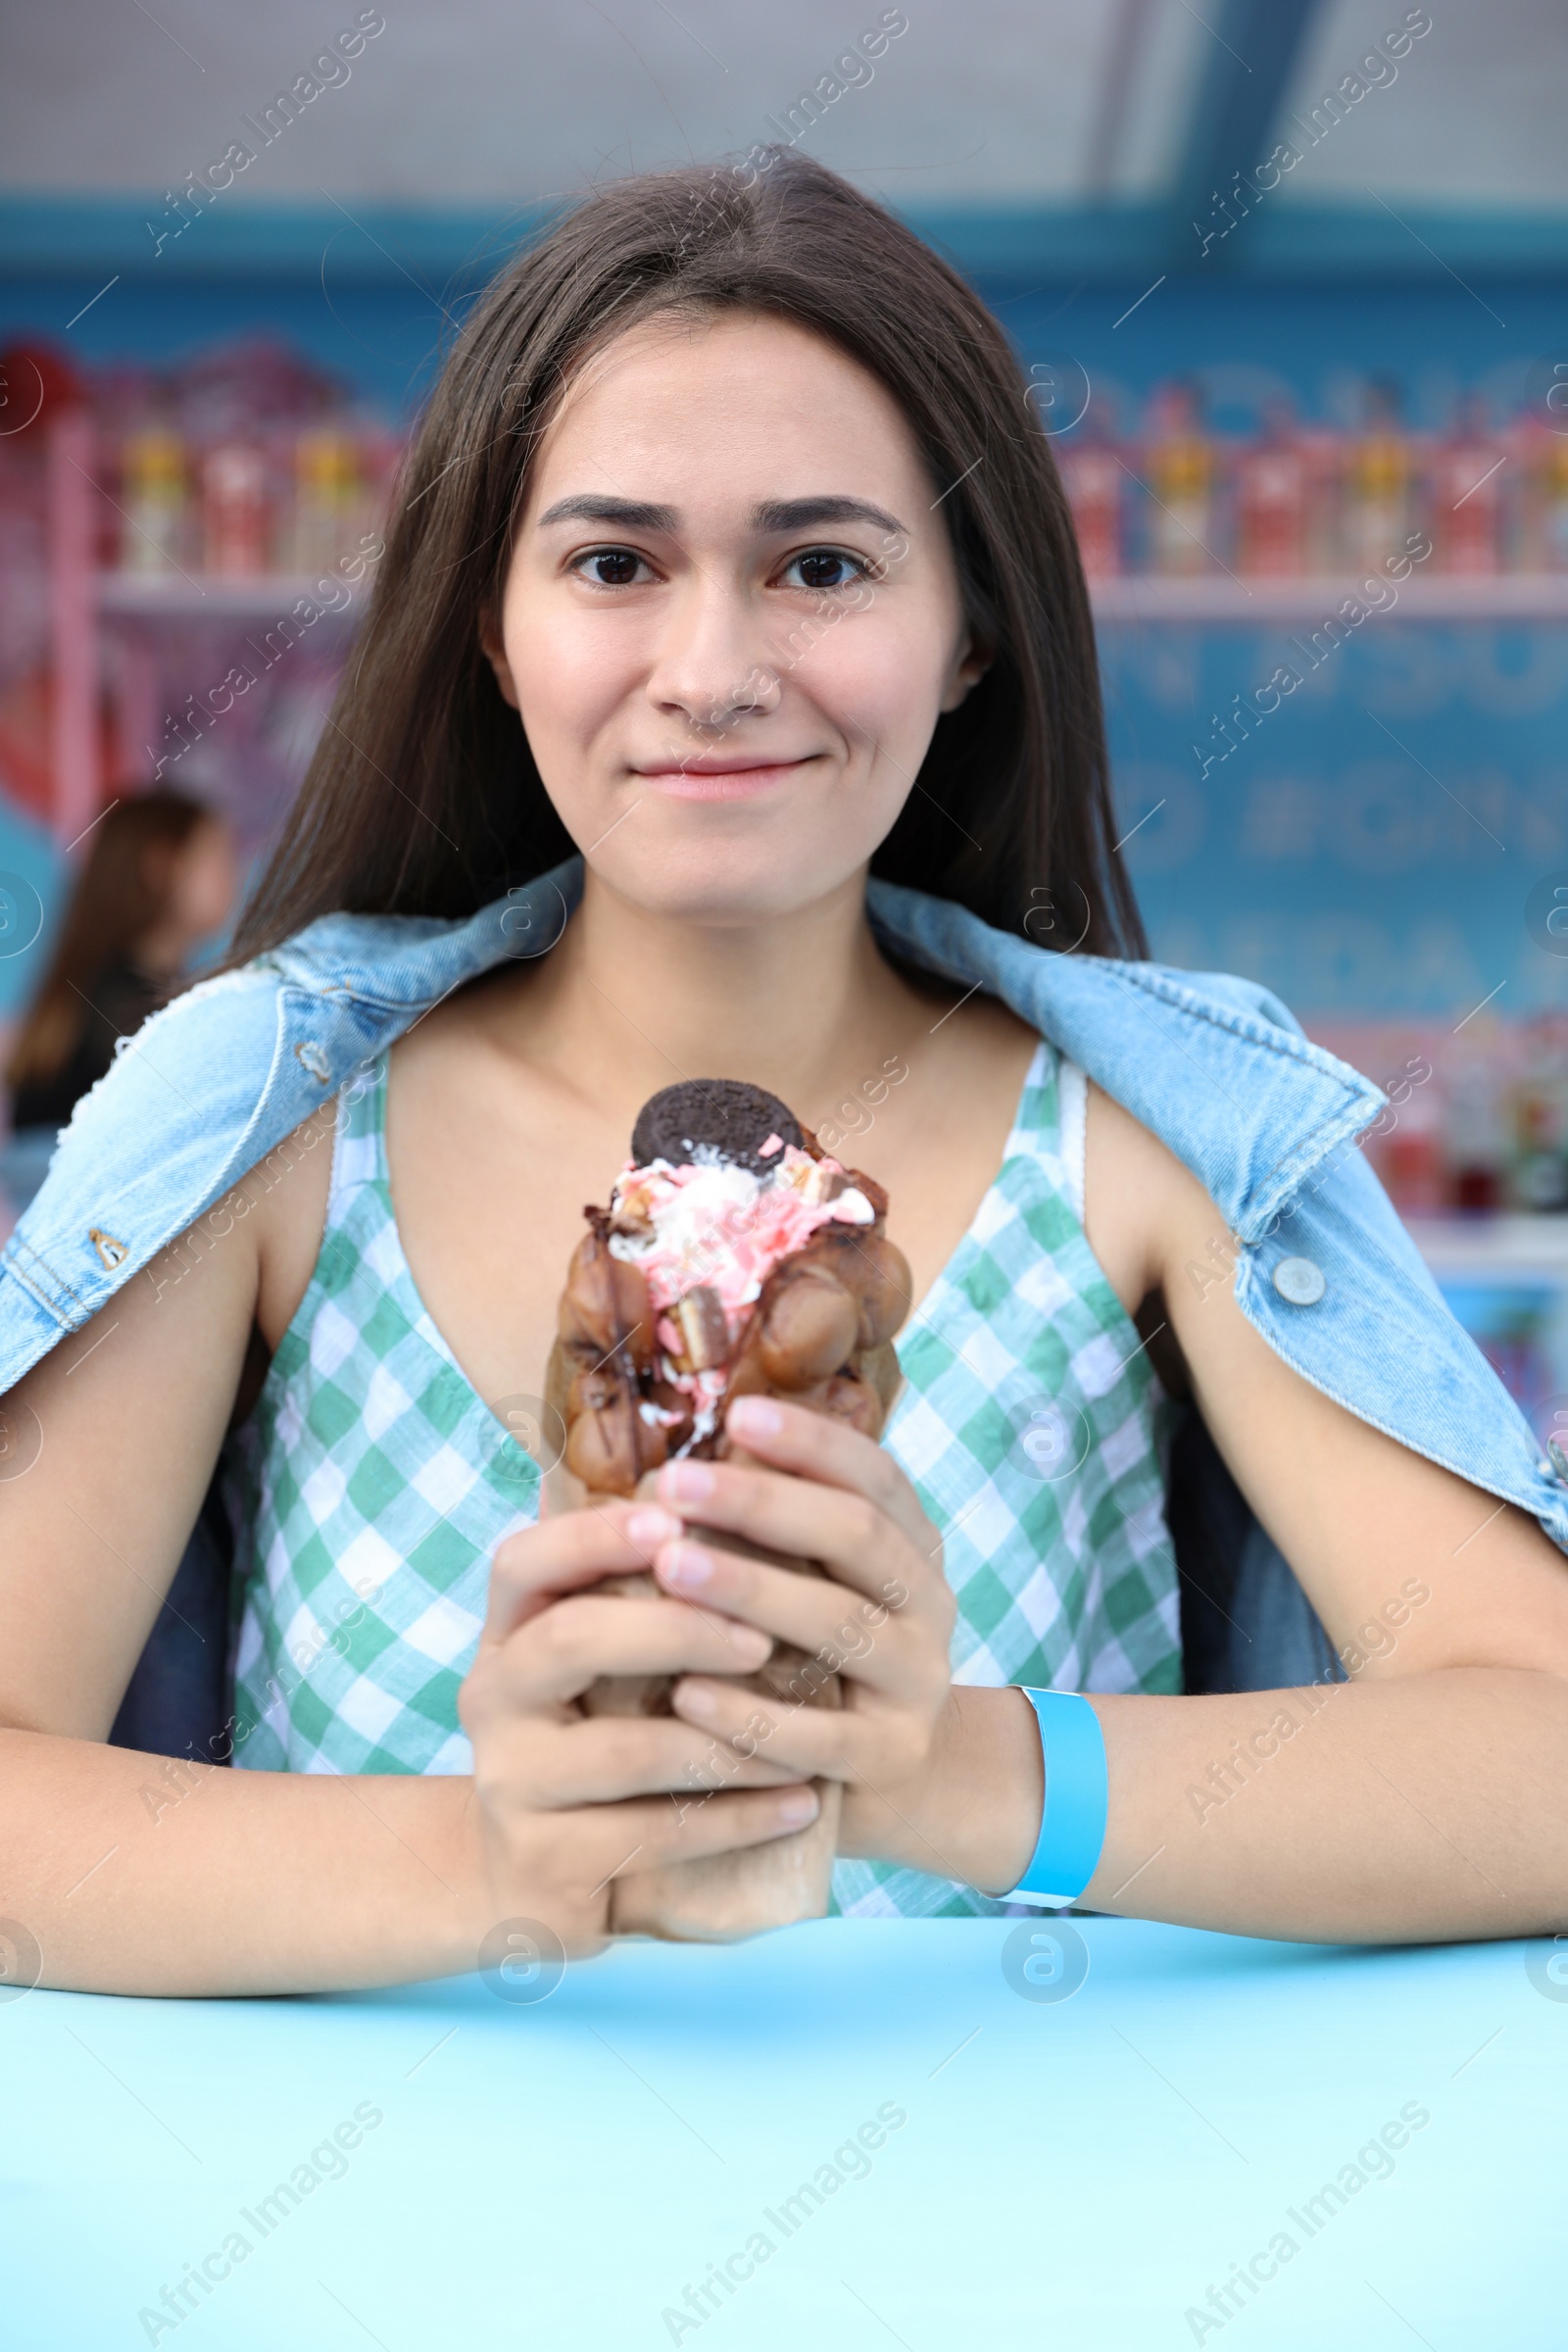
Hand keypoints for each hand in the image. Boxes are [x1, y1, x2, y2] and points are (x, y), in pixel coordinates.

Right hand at [458, 1497, 822, 1955]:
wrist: (527, 1878)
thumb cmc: (596, 1739)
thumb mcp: (603, 1666)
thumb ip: (643, 1596)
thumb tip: (743, 1491)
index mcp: (509, 1632)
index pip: (524, 1562)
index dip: (593, 1537)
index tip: (674, 1521)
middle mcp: (493, 1698)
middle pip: (570, 1640)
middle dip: (678, 1629)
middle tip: (764, 1637)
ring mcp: (510, 1785)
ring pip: (625, 1750)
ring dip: (731, 1741)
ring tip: (805, 1738)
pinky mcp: (544, 1862)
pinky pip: (653, 1837)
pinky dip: (738, 1819)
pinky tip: (799, 1806)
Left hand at [643, 1393, 960, 1875]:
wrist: (889, 1779)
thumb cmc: (820, 1656)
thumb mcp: (822, 1583)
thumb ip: (781, 1528)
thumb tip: (683, 1452)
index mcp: (914, 1549)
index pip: (875, 1476)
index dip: (811, 1442)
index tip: (735, 1415)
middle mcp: (929, 1607)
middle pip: (857, 1536)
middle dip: (762, 1503)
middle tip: (674, 1482)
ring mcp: (917, 1684)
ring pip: (840, 1626)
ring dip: (750, 1590)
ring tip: (669, 1566)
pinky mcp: (888, 1758)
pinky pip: (818, 1736)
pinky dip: (749, 1713)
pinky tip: (685, 1691)